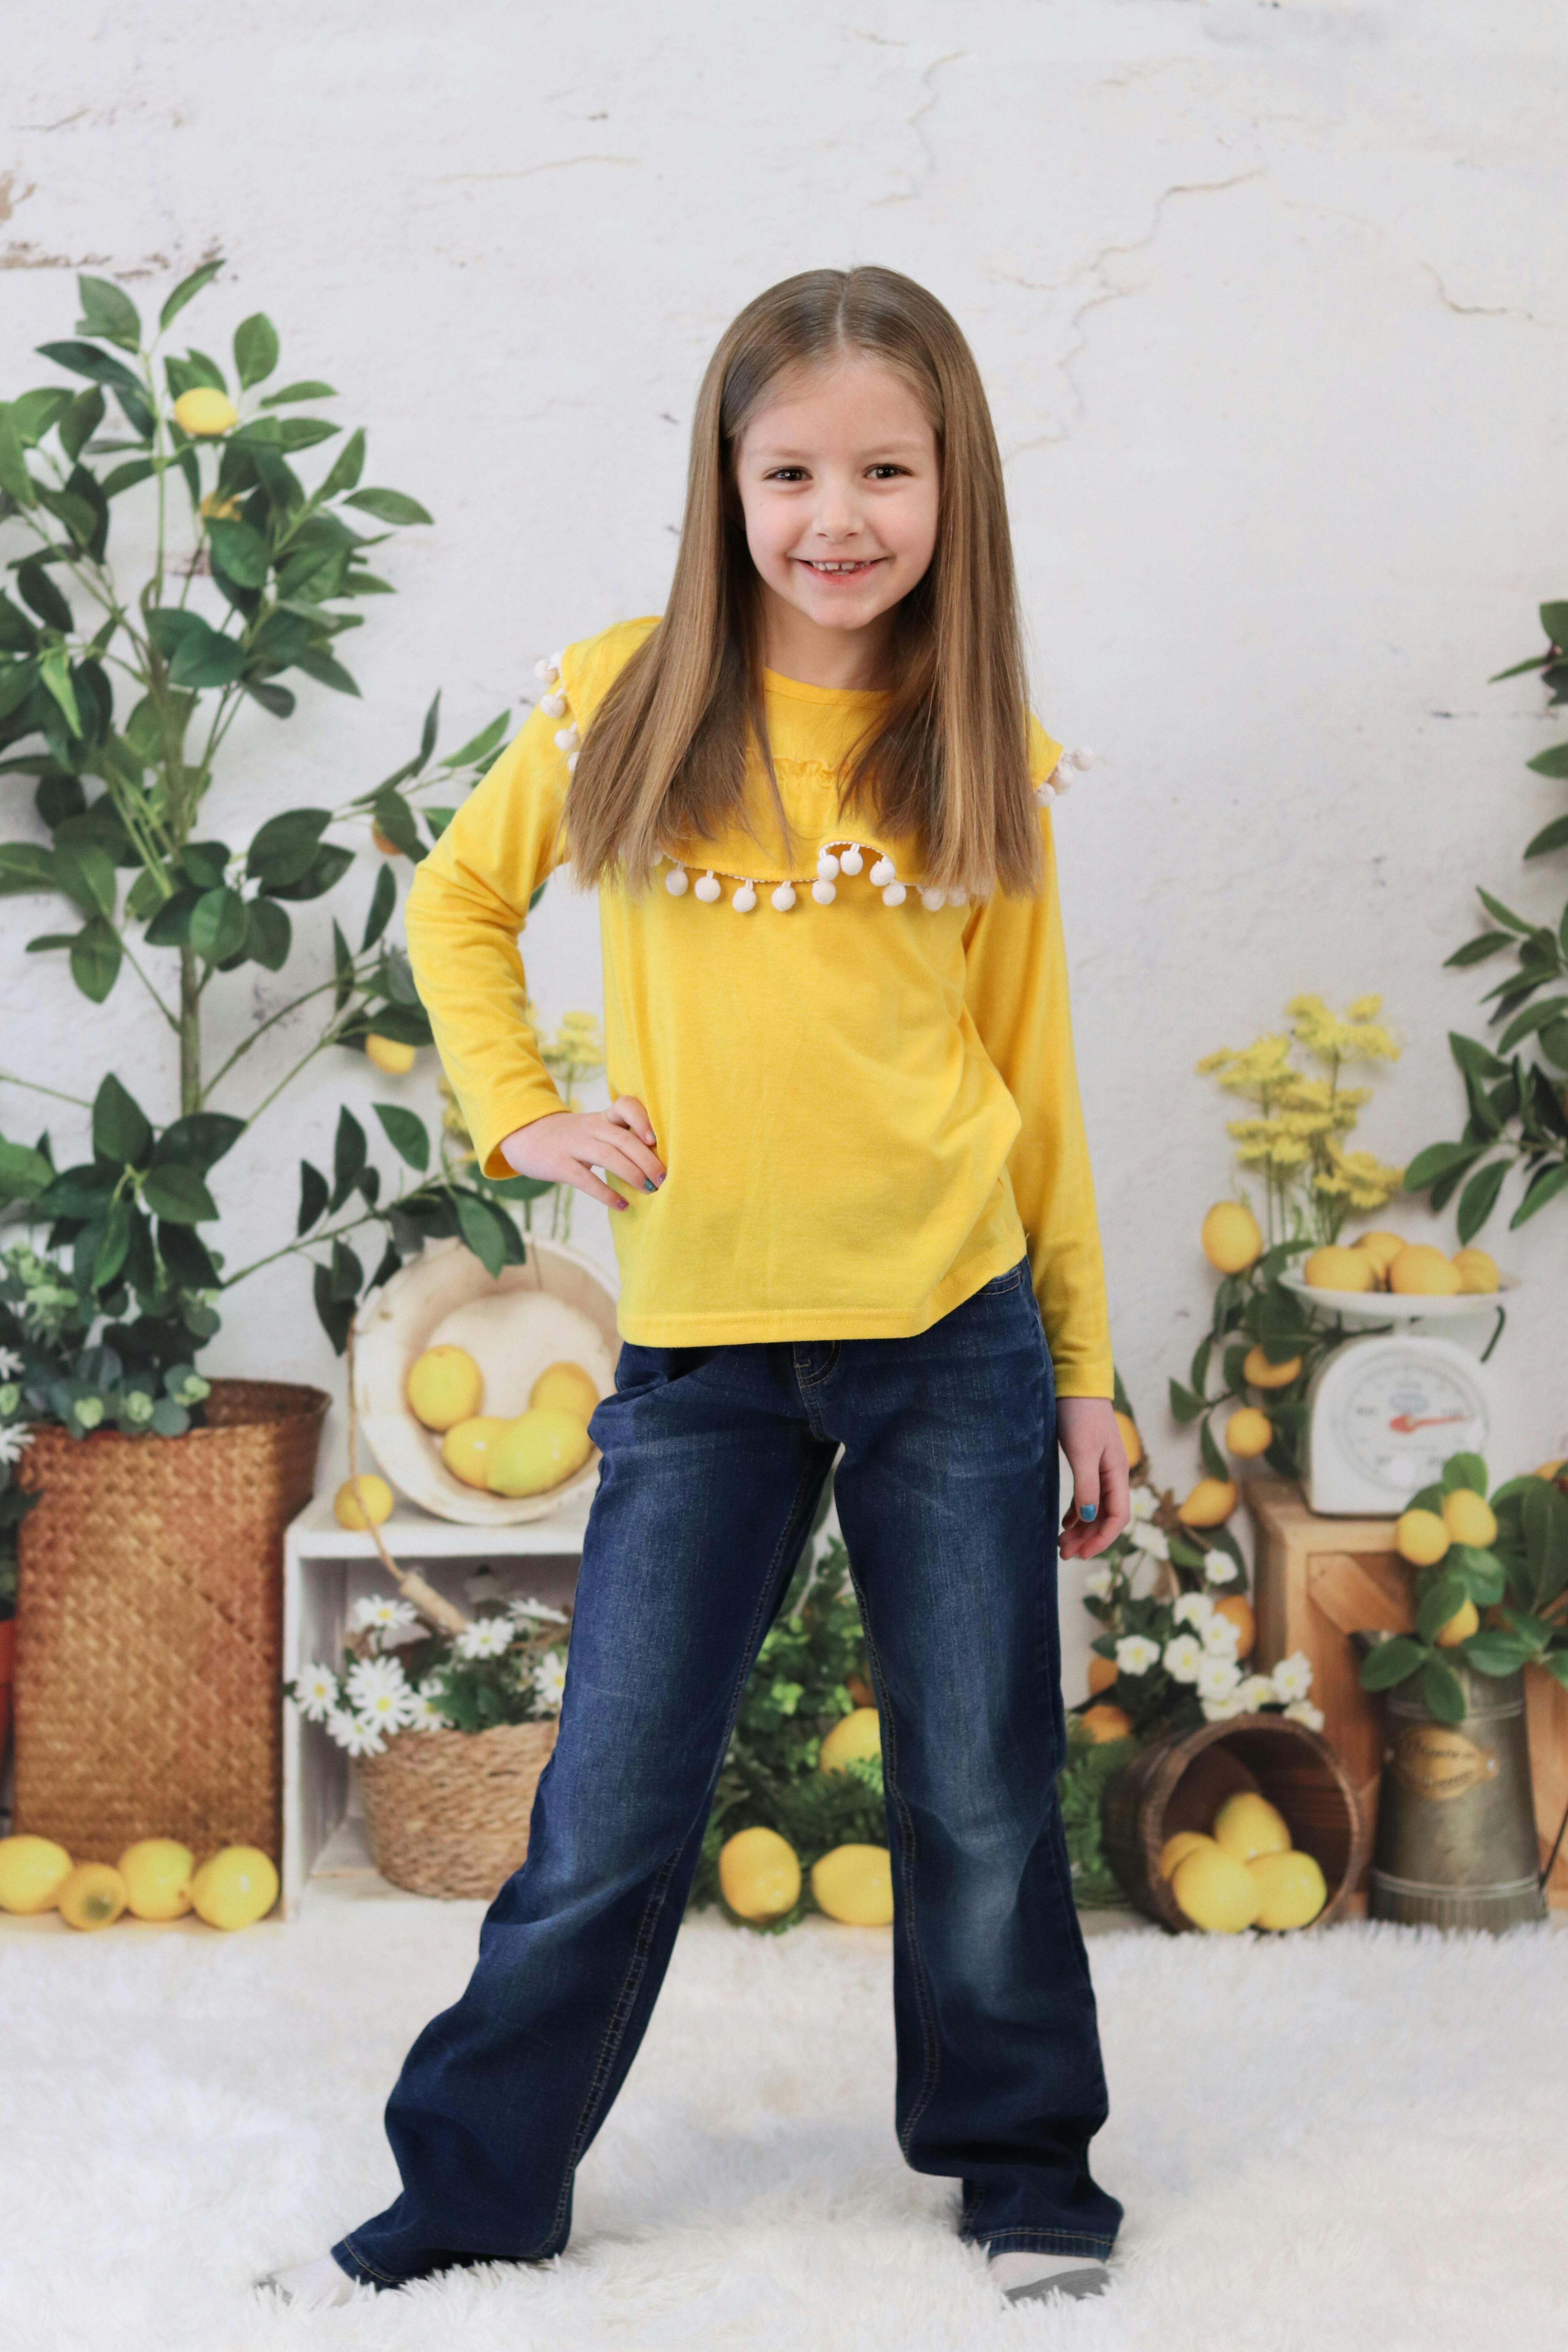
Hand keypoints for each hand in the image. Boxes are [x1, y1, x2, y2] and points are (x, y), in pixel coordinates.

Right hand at [500, 1095, 664, 1210]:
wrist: (524, 1135)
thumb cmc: (570, 1137)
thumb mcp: (594, 1129)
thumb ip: (619, 1138)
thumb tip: (656, 1163)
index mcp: (602, 1118)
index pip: (625, 1106)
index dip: (642, 1119)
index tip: (654, 1139)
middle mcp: (591, 1128)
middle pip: (624, 1139)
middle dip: (647, 1159)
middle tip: (664, 1178)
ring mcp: (574, 1145)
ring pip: (609, 1156)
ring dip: (632, 1174)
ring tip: (649, 1189)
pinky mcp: (560, 1165)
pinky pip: (586, 1179)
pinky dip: (606, 1193)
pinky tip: (622, 1204)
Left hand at [1055, 1397, 1130, 1560]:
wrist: (1075, 1384)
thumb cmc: (1079, 1415)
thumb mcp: (1082, 1452)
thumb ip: (1086, 1486)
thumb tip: (1087, 1518)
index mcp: (1117, 1473)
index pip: (1118, 1517)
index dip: (1102, 1539)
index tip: (1081, 1555)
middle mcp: (1112, 1474)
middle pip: (1106, 1517)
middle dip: (1088, 1539)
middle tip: (1064, 1554)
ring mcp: (1101, 1469)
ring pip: (1095, 1508)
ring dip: (1081, 1529)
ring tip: (1062, 1545)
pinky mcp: (1087, 1462)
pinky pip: (1086, 1496)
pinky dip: (1077, 1512)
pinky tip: (1065, 1523)